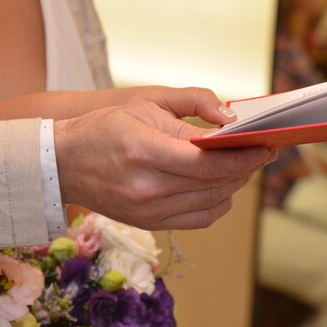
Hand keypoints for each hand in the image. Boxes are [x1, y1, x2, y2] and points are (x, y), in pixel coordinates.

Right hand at [54, 87, 276, 229]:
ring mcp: (147, 211)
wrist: (61, 164)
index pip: (208, 162)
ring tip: (244, 166)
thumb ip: (191, 105)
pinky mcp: (148, 223)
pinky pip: (198, 219)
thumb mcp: (144, 103)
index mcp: (144, 151)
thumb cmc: (102, 127)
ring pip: (211, 203)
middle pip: (215, 184)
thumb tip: (229, 118)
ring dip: (235, 185)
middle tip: (262, 152)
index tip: (265, 146)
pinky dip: (218, 203)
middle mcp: (147, 188)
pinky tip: (222, 187)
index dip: (244, 156)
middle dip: (246, 168)